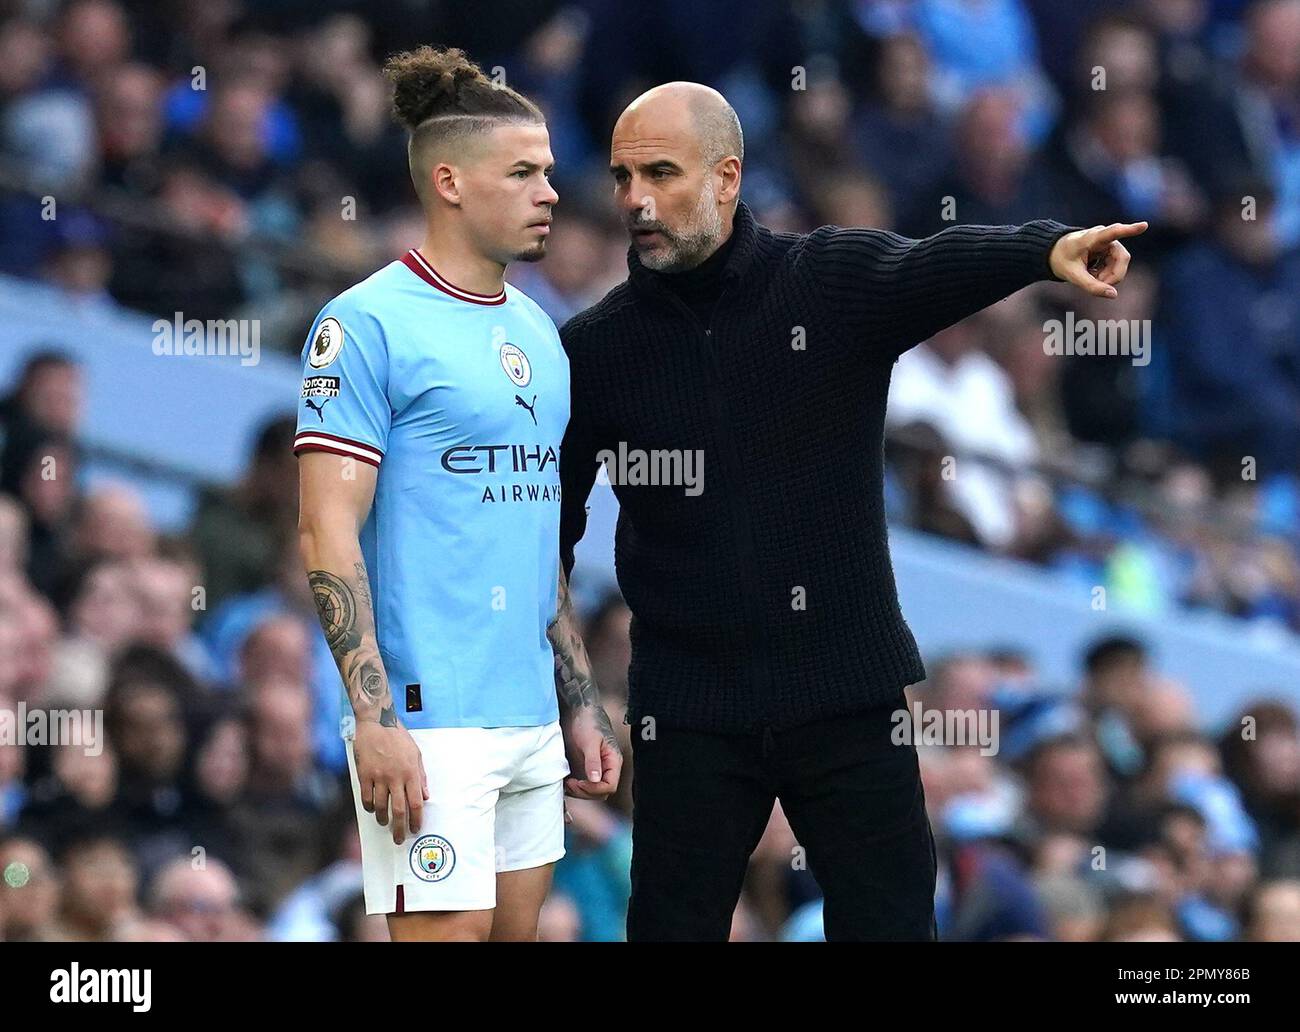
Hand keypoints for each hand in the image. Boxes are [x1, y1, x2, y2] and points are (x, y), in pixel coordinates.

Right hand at [353, 720, 428, 844]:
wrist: (377, 722)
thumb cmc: (398, 737)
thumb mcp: (416, 754)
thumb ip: (421, 776)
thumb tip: (425, 796)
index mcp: (411, 773)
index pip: (416, 803)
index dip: (416, 820)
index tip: (416, 829)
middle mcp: (396, 777)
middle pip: (399, 810)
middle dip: (400, 828)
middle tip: (400, 839)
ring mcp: (379, 777)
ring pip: (381, 807)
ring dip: (383, 819)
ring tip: (385, 823)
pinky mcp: (364, 774)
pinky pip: (366, 797)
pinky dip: (369, 807)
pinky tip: (372, 809)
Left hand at [560, 704, 622, 799]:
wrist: (579, 711)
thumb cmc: (588, 721)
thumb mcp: (590, 741)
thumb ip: (593, 761)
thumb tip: (595, 780)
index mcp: (613, 761)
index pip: (610, 785)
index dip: (595, 789)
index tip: (579, 783)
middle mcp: (607, 768)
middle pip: (601, 792)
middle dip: (586, 792)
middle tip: (571, 784)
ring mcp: (596, 769)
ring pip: (592, 791)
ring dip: (579, 792)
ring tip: (567, 783)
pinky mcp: (586, 768)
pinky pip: (584, 785)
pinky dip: (574, 788)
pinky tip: (566, 782)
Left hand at [1049, 222, 1147, 298]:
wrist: (1056, 252)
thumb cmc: (1063, 260)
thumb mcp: (1072, 276)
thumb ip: (1091, 286)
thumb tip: (1114, 295)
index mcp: (1092, 238)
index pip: (1113, 232)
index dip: (1129, 230)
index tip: (1144, 225)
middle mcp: (1105, 238)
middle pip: (1122, 258)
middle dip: (1112, 276)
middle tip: (1097, 285)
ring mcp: (1110, 244)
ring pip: (1120, 265)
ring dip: (1107, 277)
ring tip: (1090, 277)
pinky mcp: (1112, 251)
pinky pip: (1116, 267)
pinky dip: (1105, 275)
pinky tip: (1093, 273)